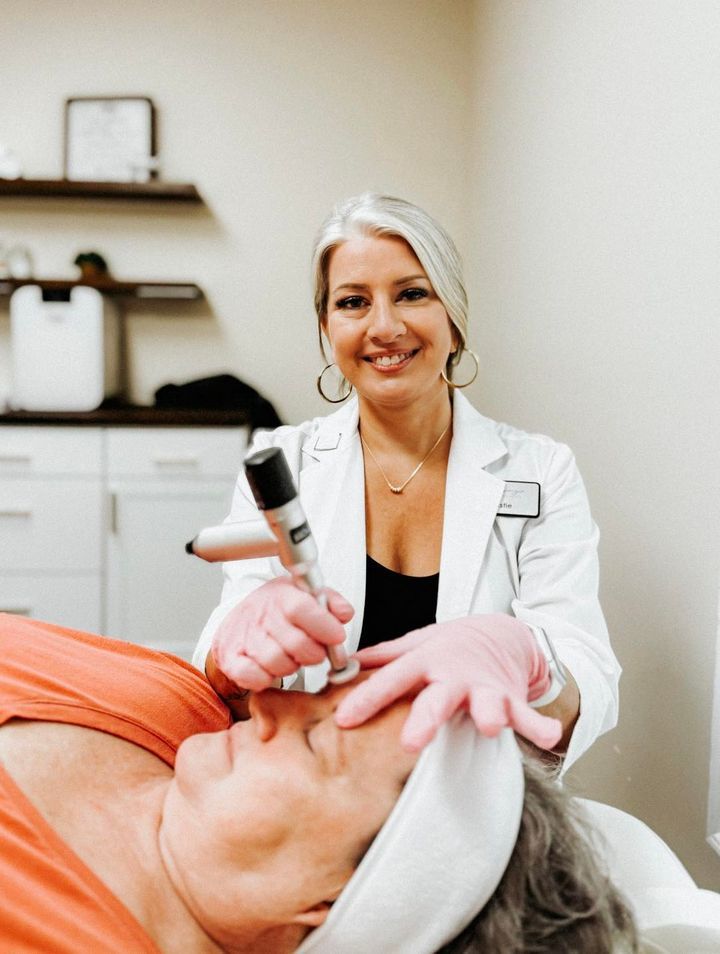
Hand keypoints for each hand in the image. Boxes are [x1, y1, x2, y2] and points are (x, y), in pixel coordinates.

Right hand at [210, 577, 352, 691]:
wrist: (241, 617)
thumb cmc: (277, 609)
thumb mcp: (304, 593)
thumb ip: (330, 601)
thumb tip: (345, 613)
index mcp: (281, 596)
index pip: (302, 609)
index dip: (324, 626)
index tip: (337, 636)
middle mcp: (260, 616)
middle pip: (296, 643)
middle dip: (314, 653)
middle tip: (316, 652)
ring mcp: (244, 638)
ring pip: (278, 663)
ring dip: (292, 666)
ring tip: (292, 658)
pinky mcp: (231, 659)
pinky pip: (253, 677)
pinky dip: (267, 679)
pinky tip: (272, 669)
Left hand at [334, 614, 561, 751]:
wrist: (501, 633)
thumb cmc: (451, 645)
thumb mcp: (415, 644)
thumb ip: (382, 658)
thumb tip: (340, 666)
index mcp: (425, 662)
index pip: (391, 680)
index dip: (367, 699)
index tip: (343, 719)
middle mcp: (454, 675)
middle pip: (437, 698)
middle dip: (425, 719)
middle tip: (412, 743)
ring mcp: (485, 688)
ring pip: (487, 702)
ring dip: (488, 713)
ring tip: (488, 725)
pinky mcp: (512, 698)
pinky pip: (527, 715)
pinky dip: (539, 725)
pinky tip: (548, 737)